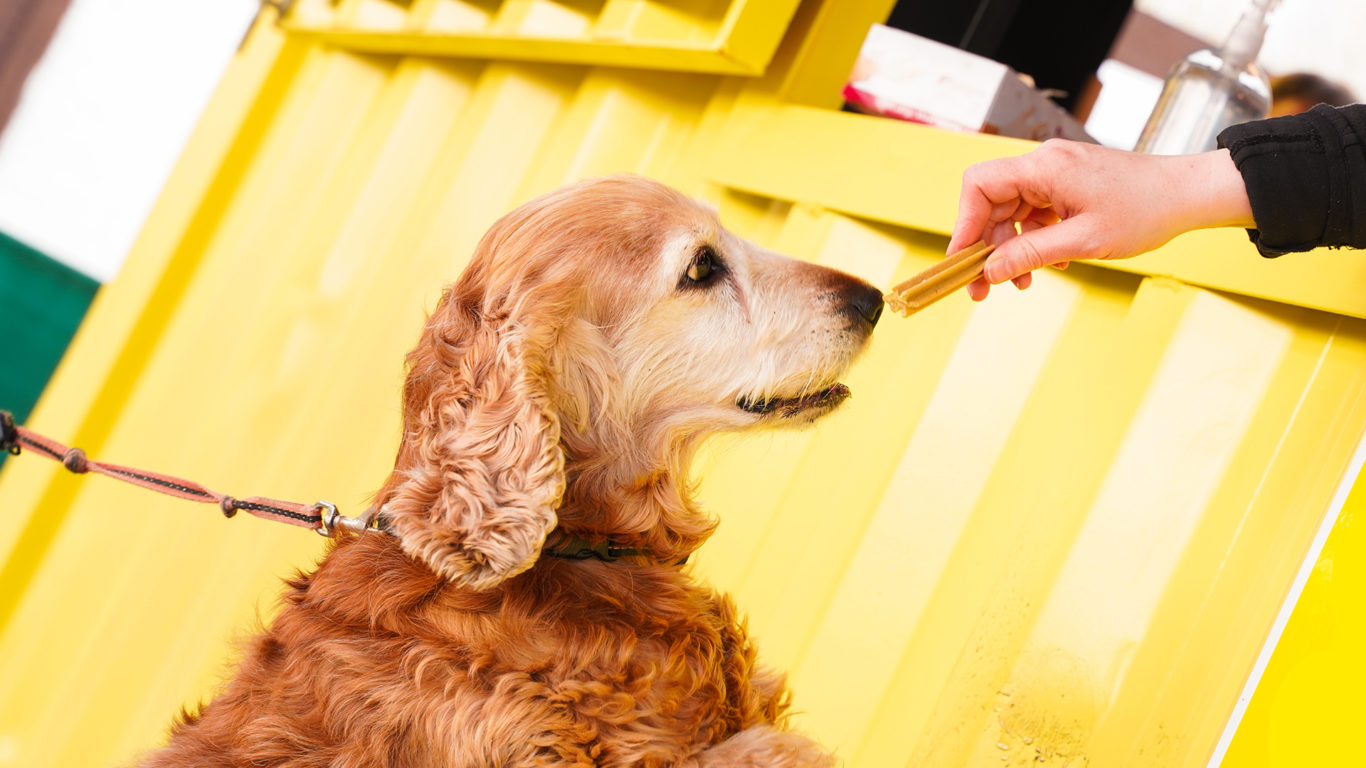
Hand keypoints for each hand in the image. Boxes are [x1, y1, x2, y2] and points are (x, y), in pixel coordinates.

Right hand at [946, 140, 1254, 300]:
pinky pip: (1033, 212)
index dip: (964, 224)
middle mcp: (1044, 164)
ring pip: (1011, 212)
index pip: (978, 186)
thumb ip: (1031, 254)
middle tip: (985, 288)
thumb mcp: (1083, 241)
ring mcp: (1055, 173)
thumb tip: (989, 272)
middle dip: (987, 246)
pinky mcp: (1067, 184)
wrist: (1188, 195)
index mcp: (1044, 167)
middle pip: (991, 203)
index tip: (963, 261)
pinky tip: (1049, 263)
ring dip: (1011, 249)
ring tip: (1022, 283)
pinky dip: (1033, 240)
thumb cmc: (1145, 211)